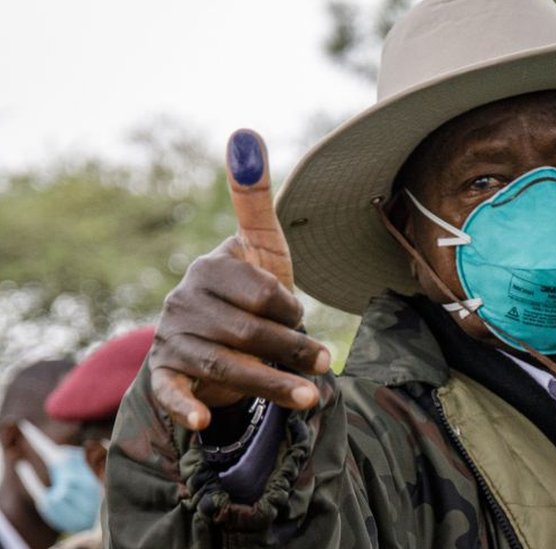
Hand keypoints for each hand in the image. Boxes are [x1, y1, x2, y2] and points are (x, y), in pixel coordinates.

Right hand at [149, 130, 330, 430]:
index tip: (302, 314)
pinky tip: (204, 421)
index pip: (255, 288)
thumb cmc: (251, 291)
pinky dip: (185, 407)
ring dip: (268, 385)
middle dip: (289, 348)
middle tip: (326, 363)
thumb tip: (244, 133)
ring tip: (312, 399)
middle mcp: (184, 302)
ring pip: (223, 366)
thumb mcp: (260, 248)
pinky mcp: (166, 376)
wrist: (221, 340)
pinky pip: (171, 393)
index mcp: (209, 269)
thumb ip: (254, 200)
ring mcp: (173, 340)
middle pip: (242, 331)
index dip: (286, 306)